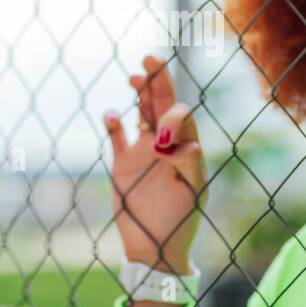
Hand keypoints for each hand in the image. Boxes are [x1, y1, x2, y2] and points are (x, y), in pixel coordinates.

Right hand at [102, 54, 206, 274]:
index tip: (160, 137)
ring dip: (139, 94)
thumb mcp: (194, 192)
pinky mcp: (122, 163)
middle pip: (162, 104)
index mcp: (186, 146)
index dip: (172, 116)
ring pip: (141, 113)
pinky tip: (111, 116)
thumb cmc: (181, 220)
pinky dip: (113, 124)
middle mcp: (166, 144)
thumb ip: (190, 164)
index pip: (182, 116)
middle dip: (158, 81)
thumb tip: (175, 142)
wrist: (155, 248)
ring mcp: (143, 151)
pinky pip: (117, 136)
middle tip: (151, 58)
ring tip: (134, 77)